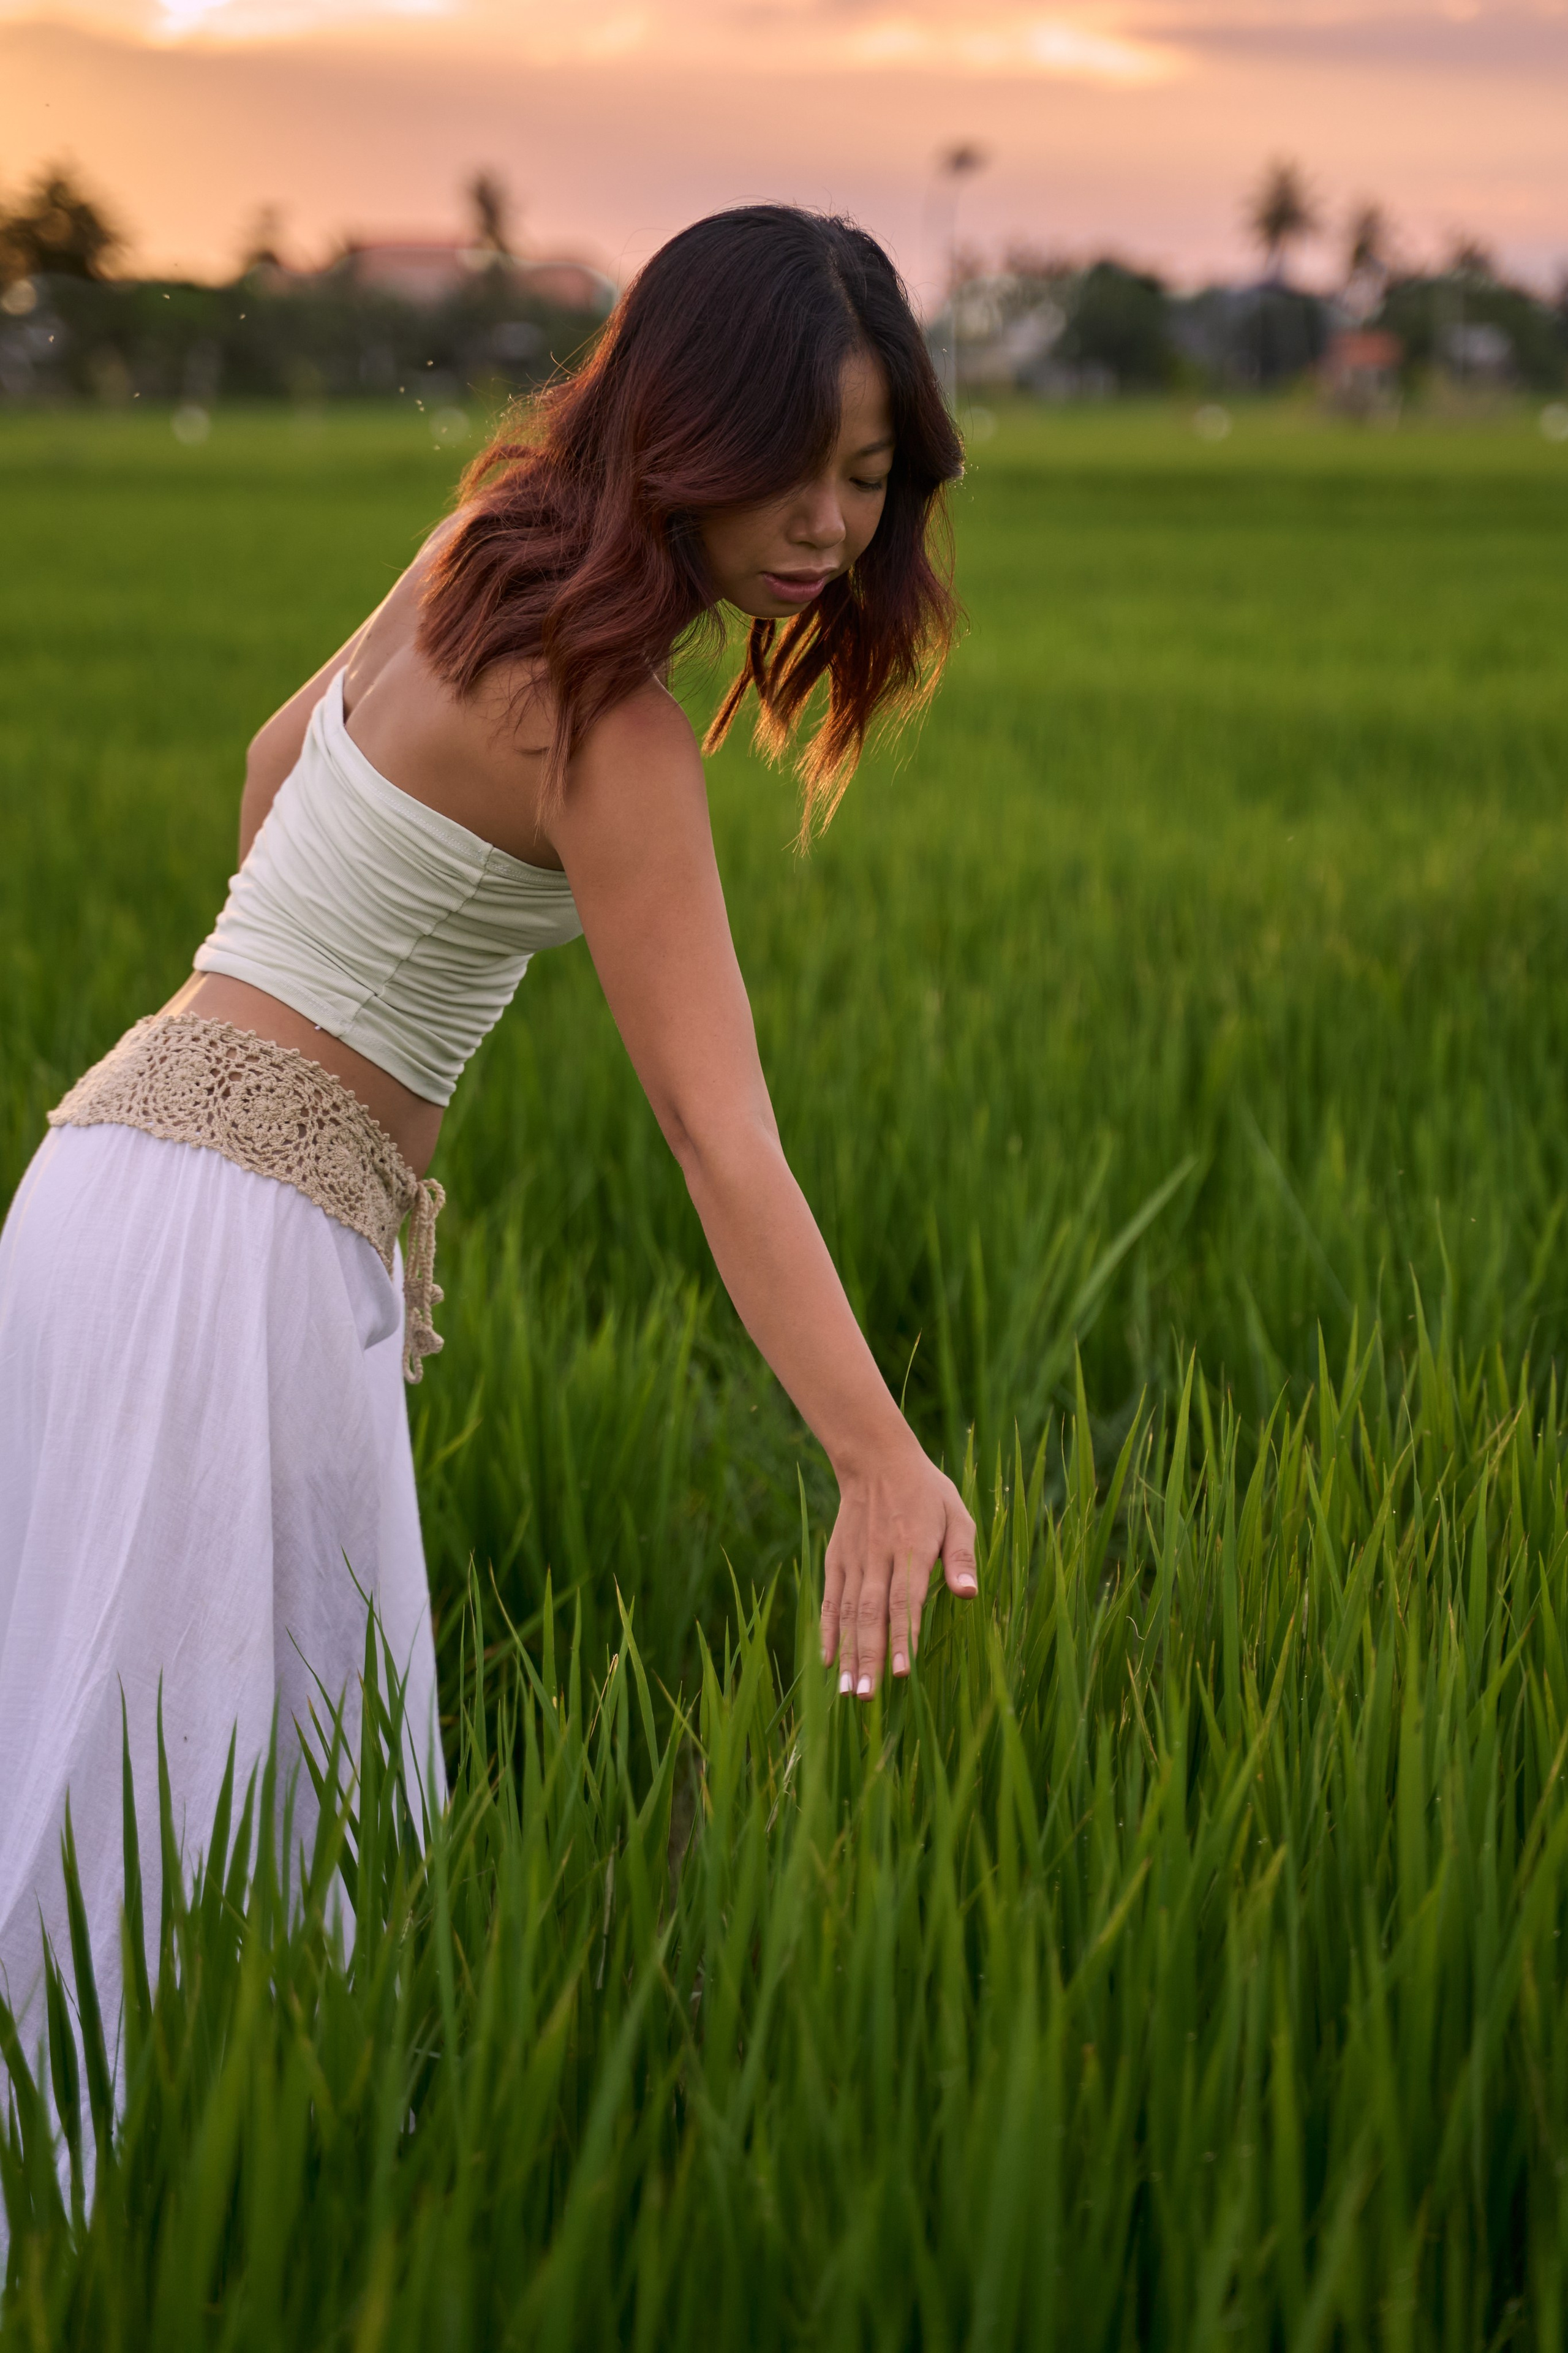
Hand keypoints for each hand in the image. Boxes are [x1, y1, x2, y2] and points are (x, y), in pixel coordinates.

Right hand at [820, 1439, 978, 1696]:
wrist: (876, 1459)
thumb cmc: (926, 1491)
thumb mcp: (957, 1514)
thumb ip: (961, 1556)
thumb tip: (969, 1593)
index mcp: (911, 1549)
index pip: (906, 1602)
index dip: (902, 1639)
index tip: (901, 1674)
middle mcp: (879, 1558)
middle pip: (871, 1615)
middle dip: (869, 1658)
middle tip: (866, 1698)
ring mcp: (854, 1560)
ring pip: (847, 1613)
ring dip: (847, 1653)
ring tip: (847, 1691)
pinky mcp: (836, 1560)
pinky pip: (830, 1599)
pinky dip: (827, 1630)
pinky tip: (827, 1660)